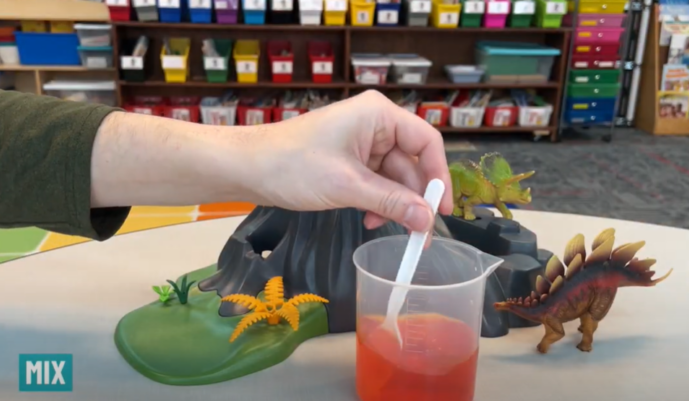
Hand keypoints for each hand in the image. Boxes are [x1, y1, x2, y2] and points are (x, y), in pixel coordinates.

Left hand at [247, 90, 452, 233]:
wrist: (247, 168)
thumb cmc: (291, 165)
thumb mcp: (347, 186)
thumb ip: (391, 202)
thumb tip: (427, 221)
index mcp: (379, 115)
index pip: (427, 142)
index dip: (438, 176)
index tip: (442, 210)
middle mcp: (374, 124)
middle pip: (412, 163)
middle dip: (413, 199)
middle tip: (418, 235)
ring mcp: (361, 142)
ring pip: (394, 177)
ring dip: (393, 205)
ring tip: (382, 227)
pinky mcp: (349, 160)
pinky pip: (377, 182)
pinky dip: (378, 202)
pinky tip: (369, 219)